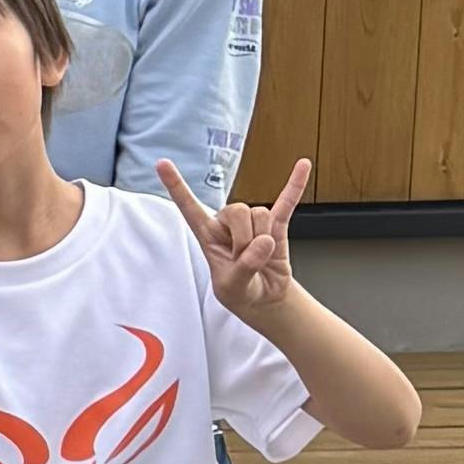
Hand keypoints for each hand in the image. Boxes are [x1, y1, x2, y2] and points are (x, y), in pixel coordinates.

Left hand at [161, 157, 311, 319]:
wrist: (265, 300)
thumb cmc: (240, 293)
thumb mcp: (233, 287)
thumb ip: (245, 266)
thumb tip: (264, 241)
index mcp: (207, 234)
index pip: (188, 206)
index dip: (175, 185)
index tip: (161, 163)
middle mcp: (227, 223)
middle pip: (237, 210)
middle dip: (245, 238)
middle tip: (246, 258)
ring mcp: (253, 223)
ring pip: (260, 214)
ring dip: (264, 238)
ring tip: (261, 257)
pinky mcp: (276, 226)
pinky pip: (287, 201)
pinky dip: (295, 185)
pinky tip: (302, 166)